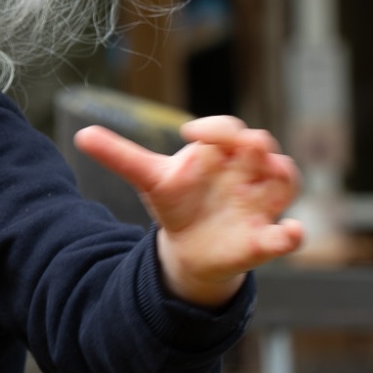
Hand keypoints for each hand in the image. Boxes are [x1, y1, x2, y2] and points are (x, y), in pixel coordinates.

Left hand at [72, 116, 302, 305]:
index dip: (216, 127)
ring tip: (271, 172)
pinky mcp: (263, 237)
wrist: (189, 245)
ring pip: (285, 180)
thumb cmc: (177, 201)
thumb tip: (81, 134)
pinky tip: (290, 233)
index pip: (228, 128)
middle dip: (255, 142)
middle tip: (241, 145)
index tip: (188, 134)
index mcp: (219, 153)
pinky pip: (286, 235)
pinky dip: (292, 234)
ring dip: (282, 175)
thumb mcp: (149, 178)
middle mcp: (246, 172)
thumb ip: (120, 156)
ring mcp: (258, 203)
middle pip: (262, 146)